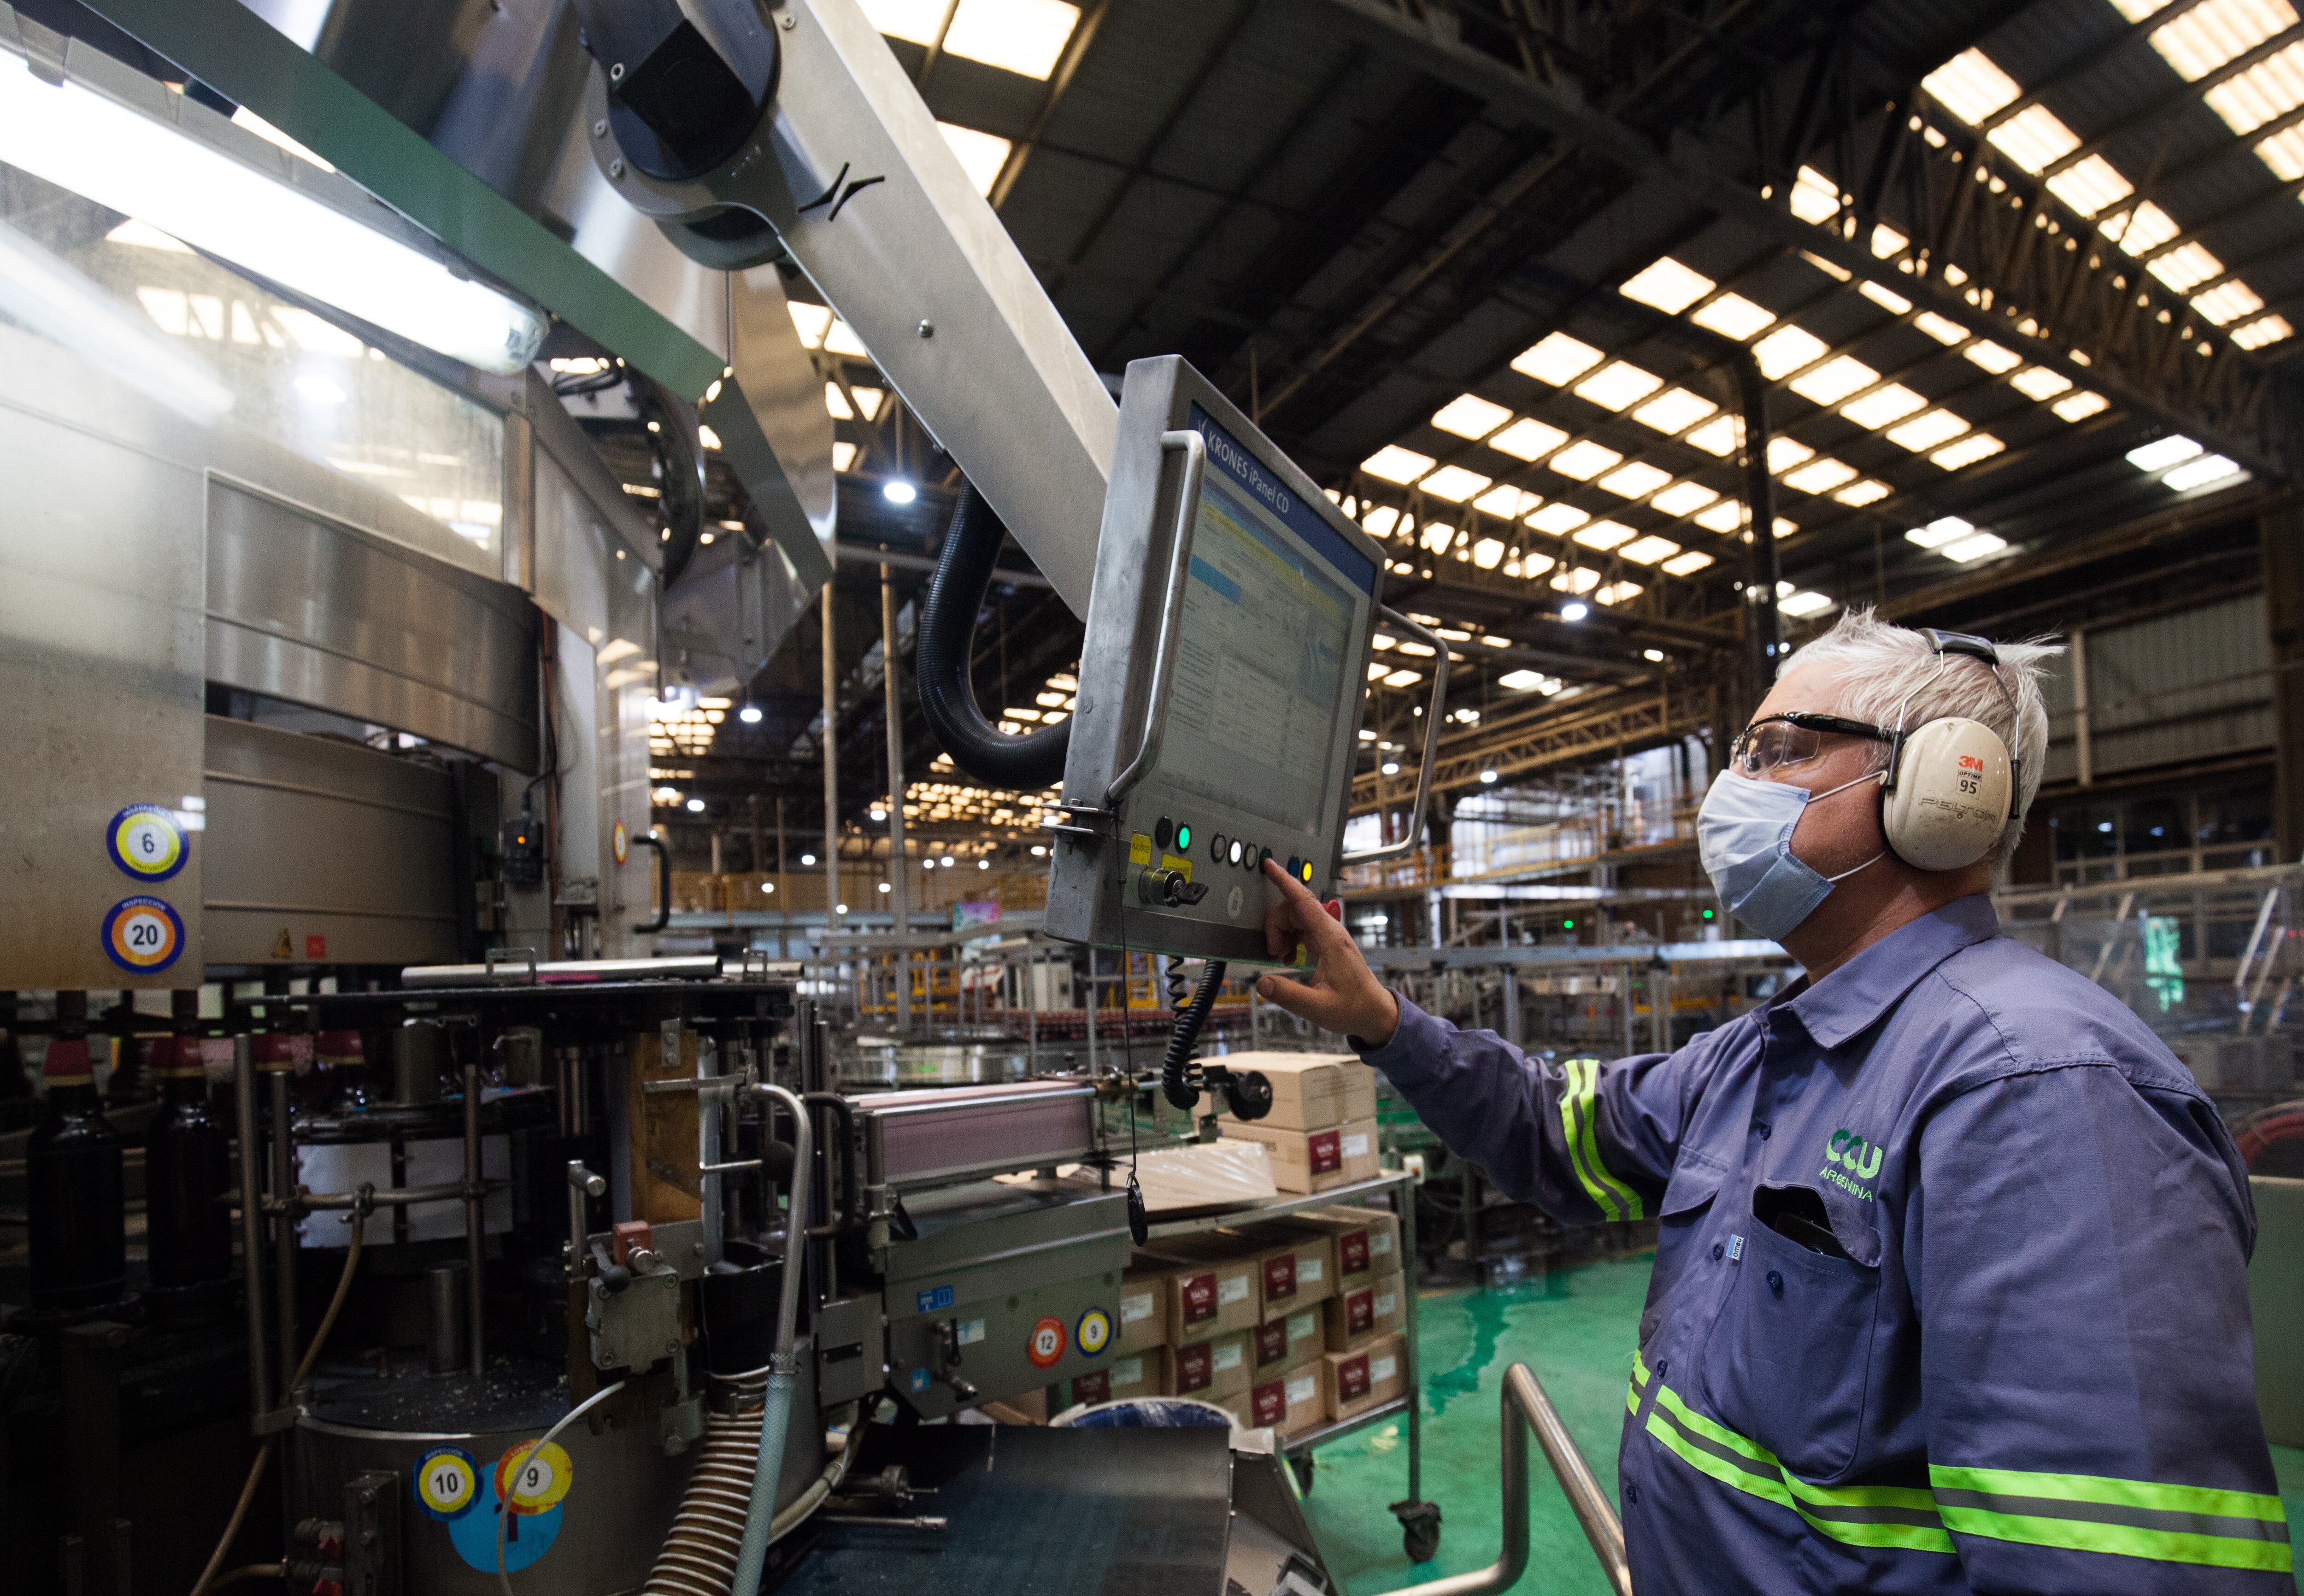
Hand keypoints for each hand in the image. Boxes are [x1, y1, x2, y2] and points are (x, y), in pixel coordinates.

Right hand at [1254, 858, 1398, 1044]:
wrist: (1375, 1013)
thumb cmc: (1354, 1008)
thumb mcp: (1318, 1008)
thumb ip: (1288, 995)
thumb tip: (1261, 983)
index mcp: (1331, 940)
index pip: (1304, 901)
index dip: (1285, 881)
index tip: (1269, 865)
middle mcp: (1331, 932)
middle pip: (1294, 909)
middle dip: (1275, 924)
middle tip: (1271, 951)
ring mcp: (1330, 937)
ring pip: (1296, 918)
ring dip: (1281, 932)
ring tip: (1278, 956)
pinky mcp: (1327, 944)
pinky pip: (1302, 929)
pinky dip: (1288, 938)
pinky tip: (1286, 957)